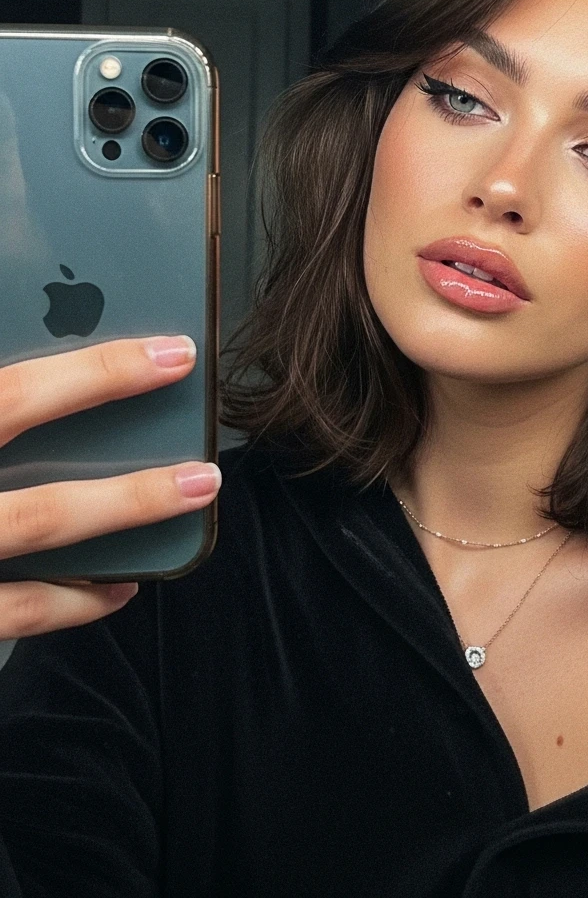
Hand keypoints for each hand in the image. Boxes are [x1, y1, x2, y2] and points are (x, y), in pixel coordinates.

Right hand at [0, 335, 219, 638]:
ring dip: (127, 505)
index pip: (19, 393)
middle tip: (203, 438)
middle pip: (39, 458)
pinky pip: (19, 612)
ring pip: (42, 525)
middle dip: (133, 456)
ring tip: (196, 486)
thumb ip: (10, 399)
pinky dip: (76, 600)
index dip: (99, 370)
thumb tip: (56, 340)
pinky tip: (118, 587)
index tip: (175, 351)